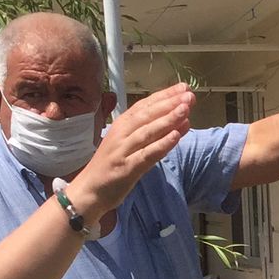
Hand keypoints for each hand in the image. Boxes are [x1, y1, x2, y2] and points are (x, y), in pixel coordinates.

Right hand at [71, 83, 193, 212]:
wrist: (88, 192)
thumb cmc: (111, 167)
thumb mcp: (130, 145)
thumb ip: (152, 134)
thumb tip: (179, 121)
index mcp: (121, 125)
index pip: (144, 105)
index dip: (164, 95)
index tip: (183, 87)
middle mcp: (121, 134)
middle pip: (147, 115)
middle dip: (169, 103)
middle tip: (189, 94)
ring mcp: (123, 151)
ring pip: (147, 131)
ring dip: (167, 119)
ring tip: (186, 109)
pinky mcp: (126, 168)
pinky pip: (146, 154)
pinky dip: (161, 144)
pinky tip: (176, 136)